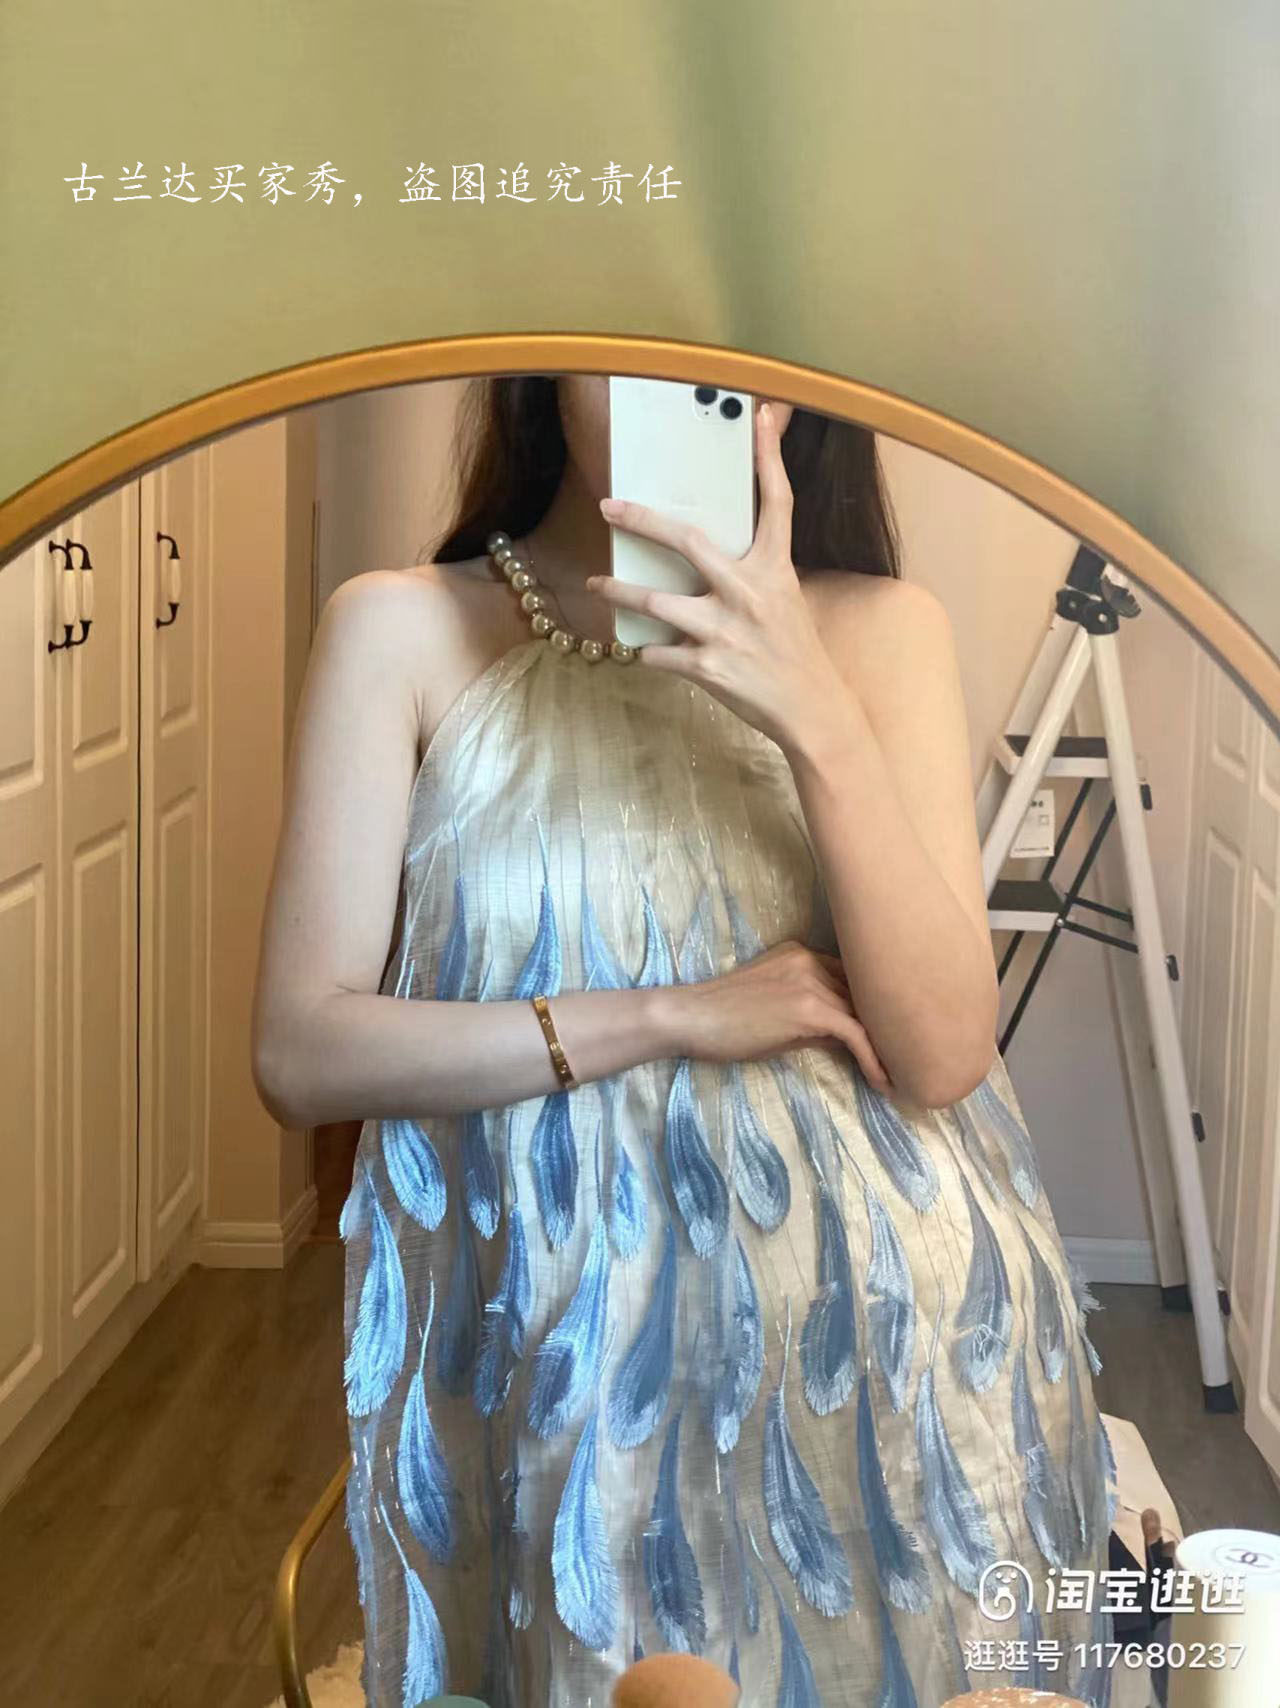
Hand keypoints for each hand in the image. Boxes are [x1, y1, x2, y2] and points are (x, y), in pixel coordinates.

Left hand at [586, 401, 851, 753]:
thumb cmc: (794, 650)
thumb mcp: (786, 597)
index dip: (768, 457)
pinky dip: (644, 650)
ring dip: (619, 590)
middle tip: (608, 507)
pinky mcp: (707, 667)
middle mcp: (749, 592)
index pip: (776, 502)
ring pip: (655, 602)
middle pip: (688, 540)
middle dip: (642, 520)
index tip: (756, 417)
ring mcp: (725, 631)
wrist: (810, 709)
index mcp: (775, 569)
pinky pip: (657, 653)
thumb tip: (724, 544)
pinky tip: (638, 648)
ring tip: (595, 582)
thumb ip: (756, 566)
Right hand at [664, 938, 891, 1092]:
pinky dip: (874, 1059)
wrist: (690, 1018)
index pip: (855, 977)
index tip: (893, 1034)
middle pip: (867, 991)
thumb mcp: (774, 1011)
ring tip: (909, 1072)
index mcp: (803, 954)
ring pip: (868, 1012)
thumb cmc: (724, 1020)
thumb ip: (812, 1015)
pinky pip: (856, 1034)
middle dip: (891, 1024)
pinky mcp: (809, 1008)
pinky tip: (885, 1082)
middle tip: (912, 1055)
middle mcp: (812, 960)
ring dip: (890, 1045)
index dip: (876, 1007)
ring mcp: (811, 981)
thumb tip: (847, 1039)